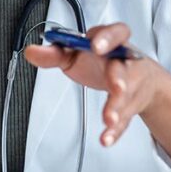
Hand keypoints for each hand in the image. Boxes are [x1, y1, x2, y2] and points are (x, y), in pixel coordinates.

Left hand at [24, 22, 165, 147]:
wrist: (139, 78)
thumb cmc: (104, 62)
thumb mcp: (79, 53)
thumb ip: (55, 53)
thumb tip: (31, 51)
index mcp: (111, 43)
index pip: (115, 33)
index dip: (107, 38)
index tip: (95, 46)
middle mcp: (125, 62)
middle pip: (123, 68)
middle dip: (119, 78)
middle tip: (116, 86)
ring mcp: (131, 84)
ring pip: (127, 96)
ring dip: (117, 107)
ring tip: (108, 120)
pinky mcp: (131, 106)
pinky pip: (126, 119)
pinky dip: (115, 130)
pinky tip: (106, 138)